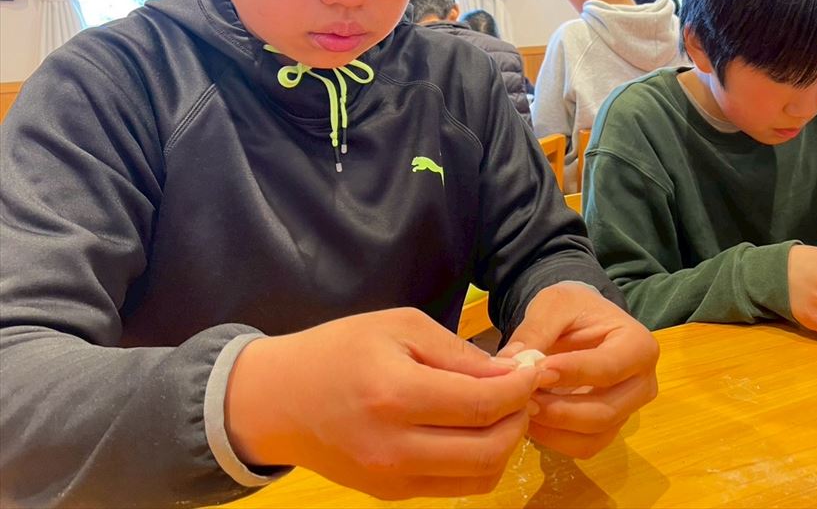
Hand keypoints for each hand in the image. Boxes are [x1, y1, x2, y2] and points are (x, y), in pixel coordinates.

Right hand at [225, 308, 541, 499]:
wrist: (277, 399)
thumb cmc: (338, 350)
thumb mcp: (399, 327)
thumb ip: (457, 353)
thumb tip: (511, 374)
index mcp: (396, 395)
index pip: (483, 403)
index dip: (522, 387)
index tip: (535, 367)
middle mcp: (395, 447)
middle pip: (491, 449)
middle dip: (520, 417)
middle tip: (522, 389)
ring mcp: (392, 479)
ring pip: (480, 477)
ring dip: (505, 444)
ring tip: (501, 409)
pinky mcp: (390, 494)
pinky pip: (454, 487)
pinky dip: (477, 461)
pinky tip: (473, 429)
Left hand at [497, 282, 658, 458]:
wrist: (581, 320)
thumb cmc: (573, 308)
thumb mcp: (553, 305)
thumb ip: (535, 331)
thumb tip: (511, 363)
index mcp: (639, 345)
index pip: (608, 368)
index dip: (571, 374)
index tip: (536, 372)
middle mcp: (642, 383)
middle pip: (604, 411)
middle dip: (558, 409)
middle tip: (521, 396)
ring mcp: (628, 410)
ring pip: (593, 436)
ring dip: (553, 428)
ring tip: (522, 406)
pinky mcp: (610, 428)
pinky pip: (584, 446)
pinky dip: (554, 439)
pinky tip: (530, 418)